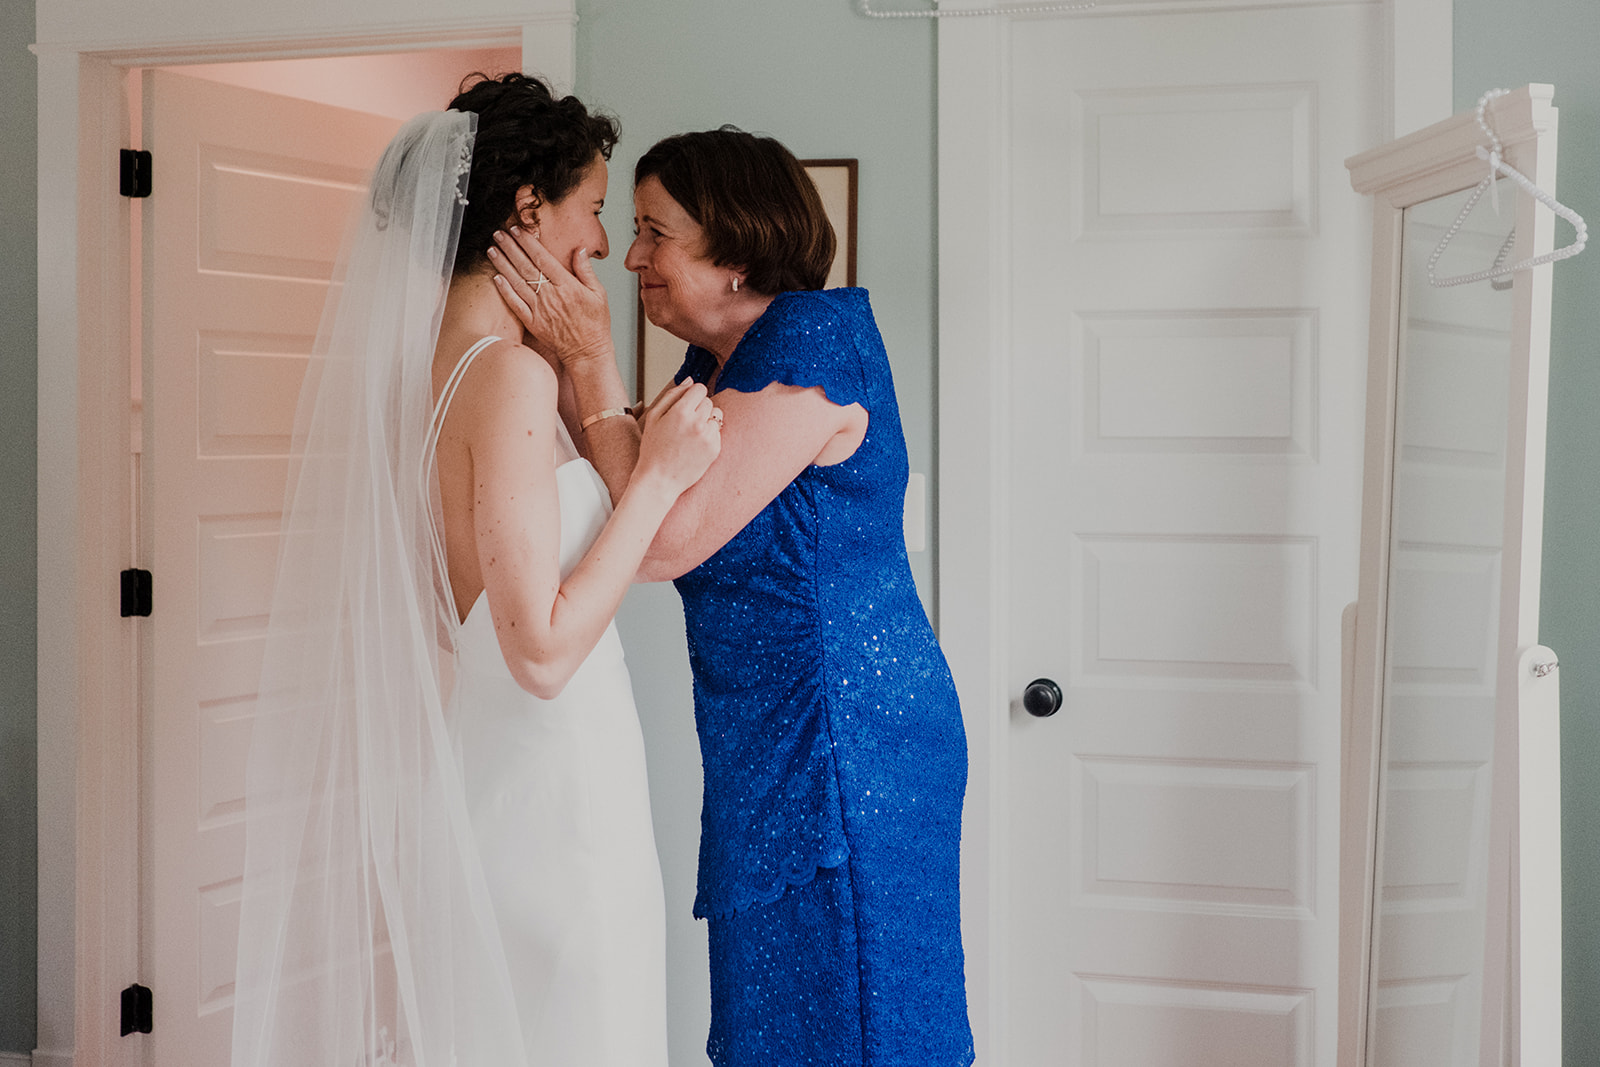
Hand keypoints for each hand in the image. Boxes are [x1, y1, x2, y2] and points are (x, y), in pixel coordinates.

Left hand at [488, 228, 613, 368]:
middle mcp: (550, 295)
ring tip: (492, 249)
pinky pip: (515, 304)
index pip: (543, 258)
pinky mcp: (532, 323)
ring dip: (503, 264)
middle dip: (510, 248)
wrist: (587, 352)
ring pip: (517, 282)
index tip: (517, 230)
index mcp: (567, 285)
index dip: (528, 242)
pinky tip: (496, 278)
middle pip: (525, 266)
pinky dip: (505, 290)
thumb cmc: (595, 324)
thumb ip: (586, 270)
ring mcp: (539, 309)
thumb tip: (579, 250)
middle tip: (498, 233)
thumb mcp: (599, 294)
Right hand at [635, 379, 721, 495]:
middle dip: (698, 408)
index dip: (692, 395)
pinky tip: (695, 445)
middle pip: (708, 401)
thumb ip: (672, 395)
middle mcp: (697, 423)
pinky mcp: (715, 449)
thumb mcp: (654, 417)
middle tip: (684, 423)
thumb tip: (690, 380)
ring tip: (690, 434)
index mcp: (680, 412)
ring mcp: (708, 437)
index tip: (685, 405)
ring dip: (706, 421)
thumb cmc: (653, 448)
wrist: (660, 480)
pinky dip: (709, 435)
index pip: (699, 389)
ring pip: (716, 416)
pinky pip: (718, 432)